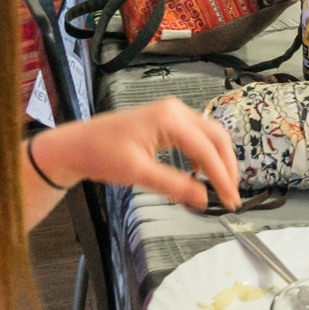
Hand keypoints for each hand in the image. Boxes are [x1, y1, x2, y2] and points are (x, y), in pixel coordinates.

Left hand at [30, 97, 241, 211]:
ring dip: (218, 160)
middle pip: (216, 137)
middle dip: (227, 166)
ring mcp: (171, 114)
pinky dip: (204, 154)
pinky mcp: (167, 121)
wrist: (77, 145)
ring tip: (220, 185)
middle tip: (231, 194)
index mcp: (170, 118)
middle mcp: (175, 110)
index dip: (222, 177)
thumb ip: (174, 186)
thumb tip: (203, 199)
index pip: (208, 150)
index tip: (230, 198)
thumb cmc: (100, 153)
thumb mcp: (138, 174)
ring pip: (209, 135)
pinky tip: (200, 172)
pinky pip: (197, 136)